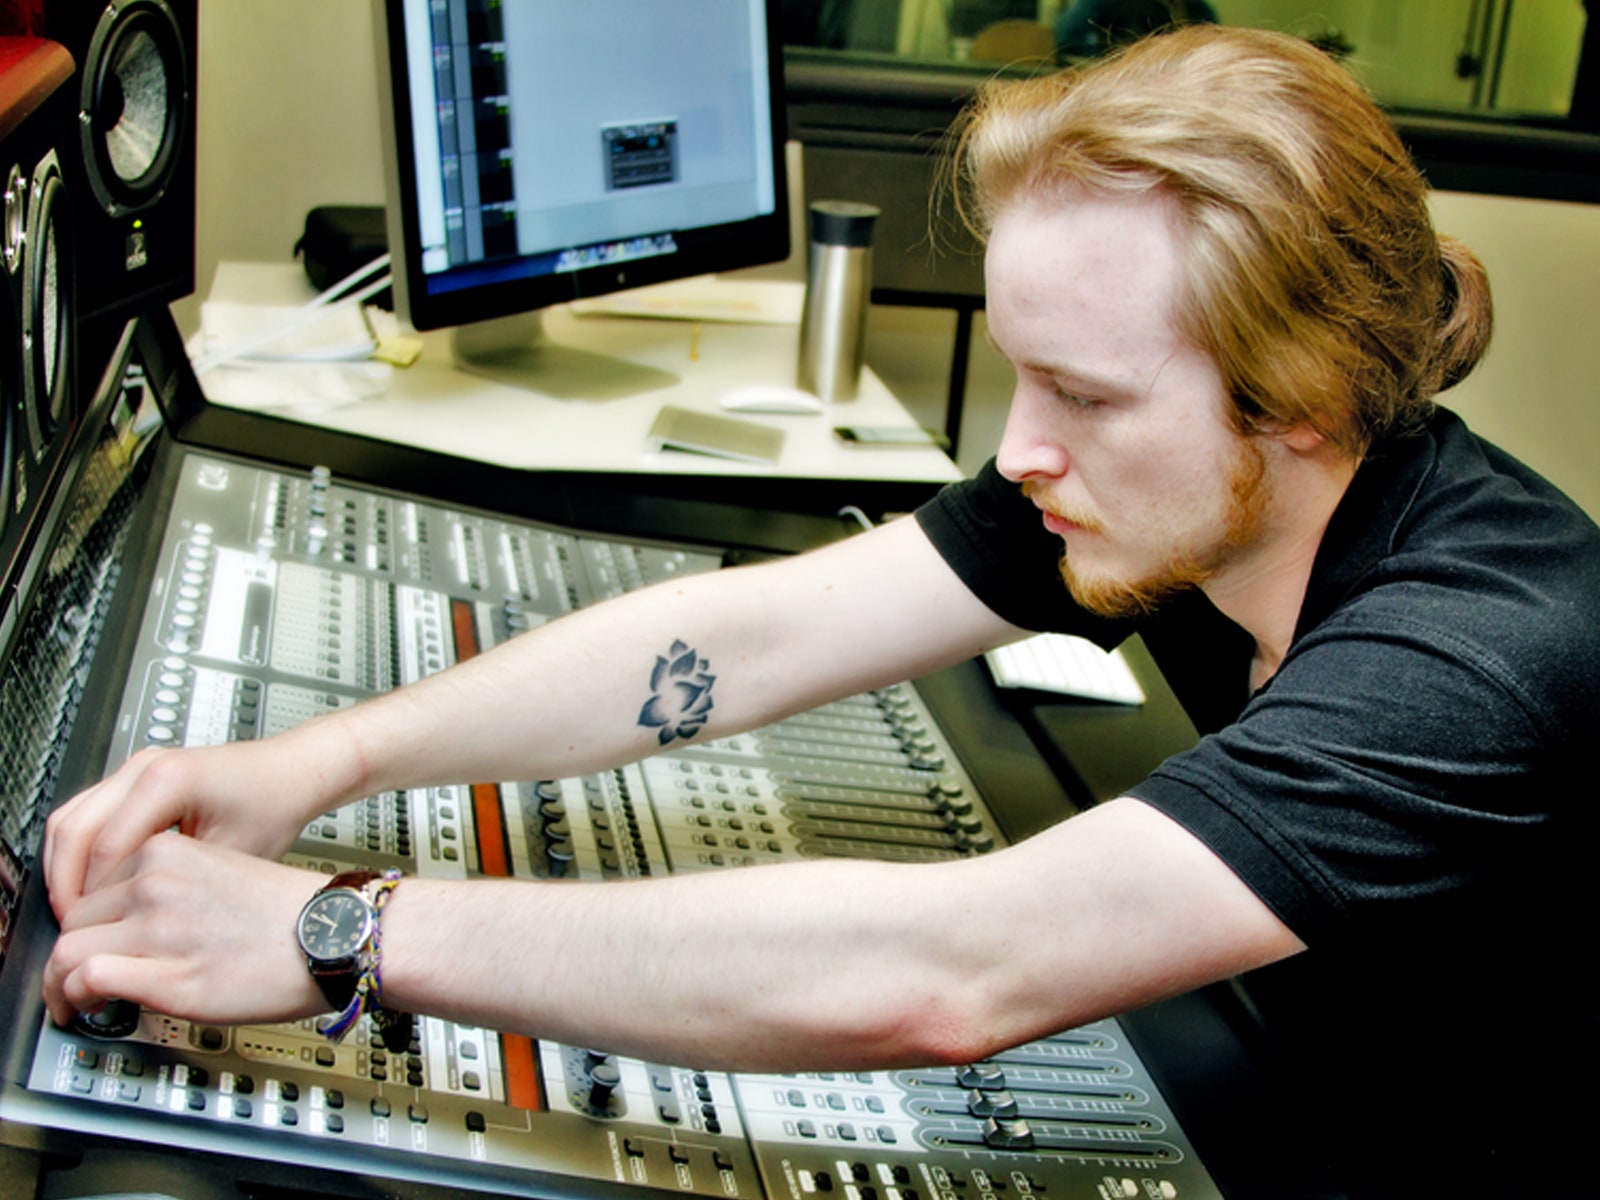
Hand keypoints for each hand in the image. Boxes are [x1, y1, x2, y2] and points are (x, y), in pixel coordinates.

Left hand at [42, 833, 325, 1028]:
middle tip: (76, 977)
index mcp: (170, 853)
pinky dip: (74, 997)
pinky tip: (87, 1008)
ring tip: (71, 1000)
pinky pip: (86, 979)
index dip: (87, 919)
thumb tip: (137, 924)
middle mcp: (156, 883)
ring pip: (68, 949)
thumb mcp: (223, 874)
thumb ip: (174, 888)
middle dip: (70, 950)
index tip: (91, 939)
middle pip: (73, 917)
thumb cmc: (294, 914)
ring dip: (60, 979)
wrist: (335, 934)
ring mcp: (157, 927)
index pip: (93, 883)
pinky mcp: (164, 973)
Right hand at [44, 742, 324, 920]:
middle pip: (70, 827)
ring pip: (70, 817)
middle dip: (63, 882)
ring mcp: (136, 768)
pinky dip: (81, 850)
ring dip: (65, 866)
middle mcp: (143, 767)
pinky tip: (94, 885)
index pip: (102, 846)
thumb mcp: (227, 856)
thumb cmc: (274, 805)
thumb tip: (132, 926)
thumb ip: (177, 888)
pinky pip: (88, 813)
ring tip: (79, 911)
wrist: (292, 771)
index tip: (88, 931)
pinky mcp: (136, 778)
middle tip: (73, 926)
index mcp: (165, 781)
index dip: (89, 896)